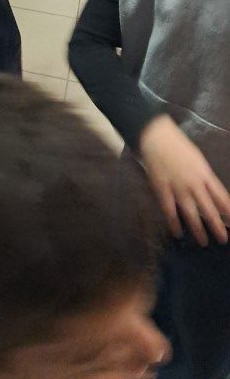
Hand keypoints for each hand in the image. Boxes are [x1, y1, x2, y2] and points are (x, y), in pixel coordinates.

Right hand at [139, 115, 229, 245]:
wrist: (156, 136)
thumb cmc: (178, 145)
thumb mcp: (198, 160)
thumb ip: (205, 177)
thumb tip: (213, 192)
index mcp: (205, 174)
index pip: (222, 197)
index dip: (229, 212)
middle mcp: (194, 183)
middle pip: (209, 209)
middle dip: (217, 226)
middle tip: (223, 239)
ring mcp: (178, 187)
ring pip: (191, 213)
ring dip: (198, 229)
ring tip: (204, 241)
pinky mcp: (162, 188)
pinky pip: (169, 209)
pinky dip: (174, 222)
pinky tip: (177, 232)